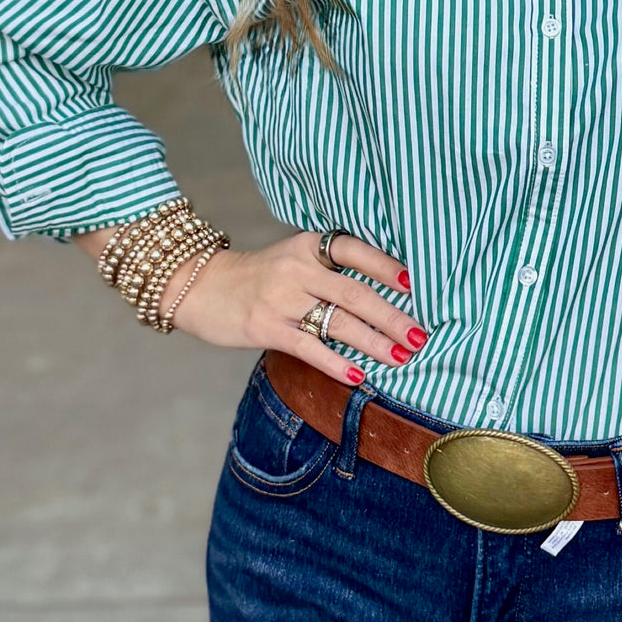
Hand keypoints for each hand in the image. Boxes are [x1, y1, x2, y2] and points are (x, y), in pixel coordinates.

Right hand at [159, 231, 425, 383]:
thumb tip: (385, 291)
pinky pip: (309, 347)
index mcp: (309, 245)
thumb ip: (330, 269)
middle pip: (354, 293)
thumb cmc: (260, 276)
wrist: (202, 286)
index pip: (354, 249)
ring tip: (401, 357)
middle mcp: (297, 268)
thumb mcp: (294, 258)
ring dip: (374, 342)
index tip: (414, 284)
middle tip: (420, 334)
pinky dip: (336, 362)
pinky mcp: (265, 328)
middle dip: (391, 316)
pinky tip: (358, 376)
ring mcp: (281, 299)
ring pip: (337, 322)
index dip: (385, 265)